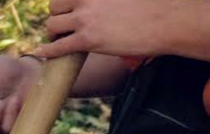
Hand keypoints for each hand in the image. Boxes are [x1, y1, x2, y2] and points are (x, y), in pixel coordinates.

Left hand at [36, 0, 167, 58]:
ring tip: (60, 40)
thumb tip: (106, 8)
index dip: (66, 3)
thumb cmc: (154, 6)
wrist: (168, 21)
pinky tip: (42, 52)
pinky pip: (58, 46)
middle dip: (58, 16)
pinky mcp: (88, 39)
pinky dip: (47, 51)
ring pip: (52, 25)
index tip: (68, 11)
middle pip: (54, 6)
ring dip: (54, 33)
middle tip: (64, 26)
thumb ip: (107, 0)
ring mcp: (86, 18)